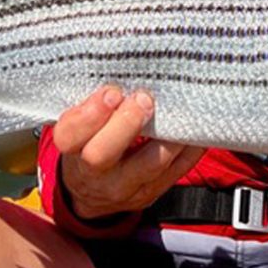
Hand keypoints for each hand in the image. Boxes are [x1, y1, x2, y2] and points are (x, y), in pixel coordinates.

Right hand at [52, 86, 204, 220]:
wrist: (92, 194)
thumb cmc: (87, 143)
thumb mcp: (79, 127)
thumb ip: (93, 105)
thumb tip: (122, 74)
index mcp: (72, 149)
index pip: (69, 135)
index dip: (90, 114)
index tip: (111, 92)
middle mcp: (94, 173)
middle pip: (102, 155)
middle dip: (126, 124)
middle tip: (144, 99)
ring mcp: (124, 187)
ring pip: (148, 165)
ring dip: (168, 136)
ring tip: (180, 111)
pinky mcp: (151, 192)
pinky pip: (176, 171)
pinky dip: (189, 149)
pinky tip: (197, 130)